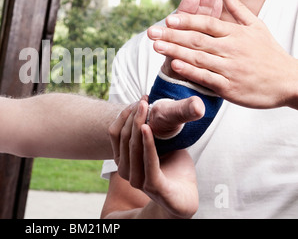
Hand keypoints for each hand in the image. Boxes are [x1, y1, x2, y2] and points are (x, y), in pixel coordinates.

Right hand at [108, 96, 201, 217]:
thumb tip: (152, 106)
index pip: (115, 133)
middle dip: (133, 115)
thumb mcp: (159, 146)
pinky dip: (148, 142)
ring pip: (133, 145)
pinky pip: (148, 159)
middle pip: (124, 136)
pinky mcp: (152, 185)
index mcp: (122, 160)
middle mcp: (124, 170)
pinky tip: (148, 127)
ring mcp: (136, 178)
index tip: (138, 100)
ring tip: (148, 107)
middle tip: (144, 99)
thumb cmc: (171, 171)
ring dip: (140, 123)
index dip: (124, 114)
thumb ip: (151, 132)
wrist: (184, 199)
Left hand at [148, 0, 297, 108]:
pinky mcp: (230, 88)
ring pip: (199, 58)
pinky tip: (175, 65)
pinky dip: (191, 71)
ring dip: (176, 51)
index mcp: (236, 34)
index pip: (208, 24)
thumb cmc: (270, 53)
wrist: (289, 82)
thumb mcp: (257, 26)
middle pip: (198, 39)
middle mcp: (232, 49)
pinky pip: (207, 78)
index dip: (188, 20)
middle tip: (151, 31)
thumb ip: (237, 9)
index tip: (169, 18)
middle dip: (173, 34)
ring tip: (156, 46)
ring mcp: (230, 69)